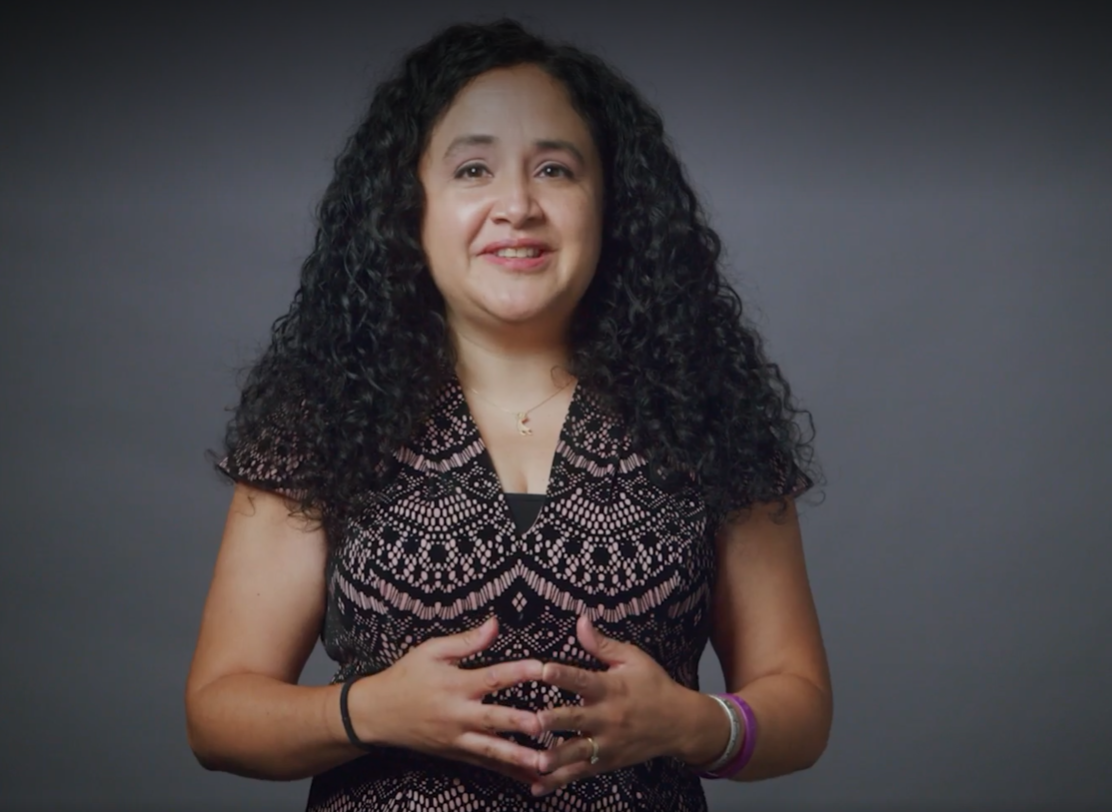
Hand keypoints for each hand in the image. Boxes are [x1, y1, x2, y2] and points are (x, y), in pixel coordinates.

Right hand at [359, 616, 544, 784]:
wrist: (376, 713)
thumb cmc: (405, 677)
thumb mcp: (431, 651)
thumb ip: (466, 641)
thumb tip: (495, 624)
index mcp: (455, 685)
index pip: (491, 677)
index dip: (516, 671)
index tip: (540, 668)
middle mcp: (457, 714)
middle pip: (492, 719)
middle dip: (517, 722)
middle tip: (542, 724)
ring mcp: (457, 738)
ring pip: (491, 750)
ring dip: (517, 757)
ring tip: (544, 763)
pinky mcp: (456, 753)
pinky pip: (485, 764)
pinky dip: (508, 772)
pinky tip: (531, 779)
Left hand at [530, 615, 686, 795]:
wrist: (680, 724)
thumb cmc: (654, 686)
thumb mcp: (633, 659)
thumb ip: (602, 645)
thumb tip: (580, 621)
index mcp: (610, 688)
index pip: (583, 680)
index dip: (563, 674)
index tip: (543, 670)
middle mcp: (607, 717)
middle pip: (576, 719)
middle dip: (554, 721)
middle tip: (532, 722)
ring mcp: (607, 743)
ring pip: (577, 752)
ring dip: (555, 758)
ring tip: (535, 762)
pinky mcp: (606, 762)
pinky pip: (580, 773)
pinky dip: (559, 782)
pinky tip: (537, 787)